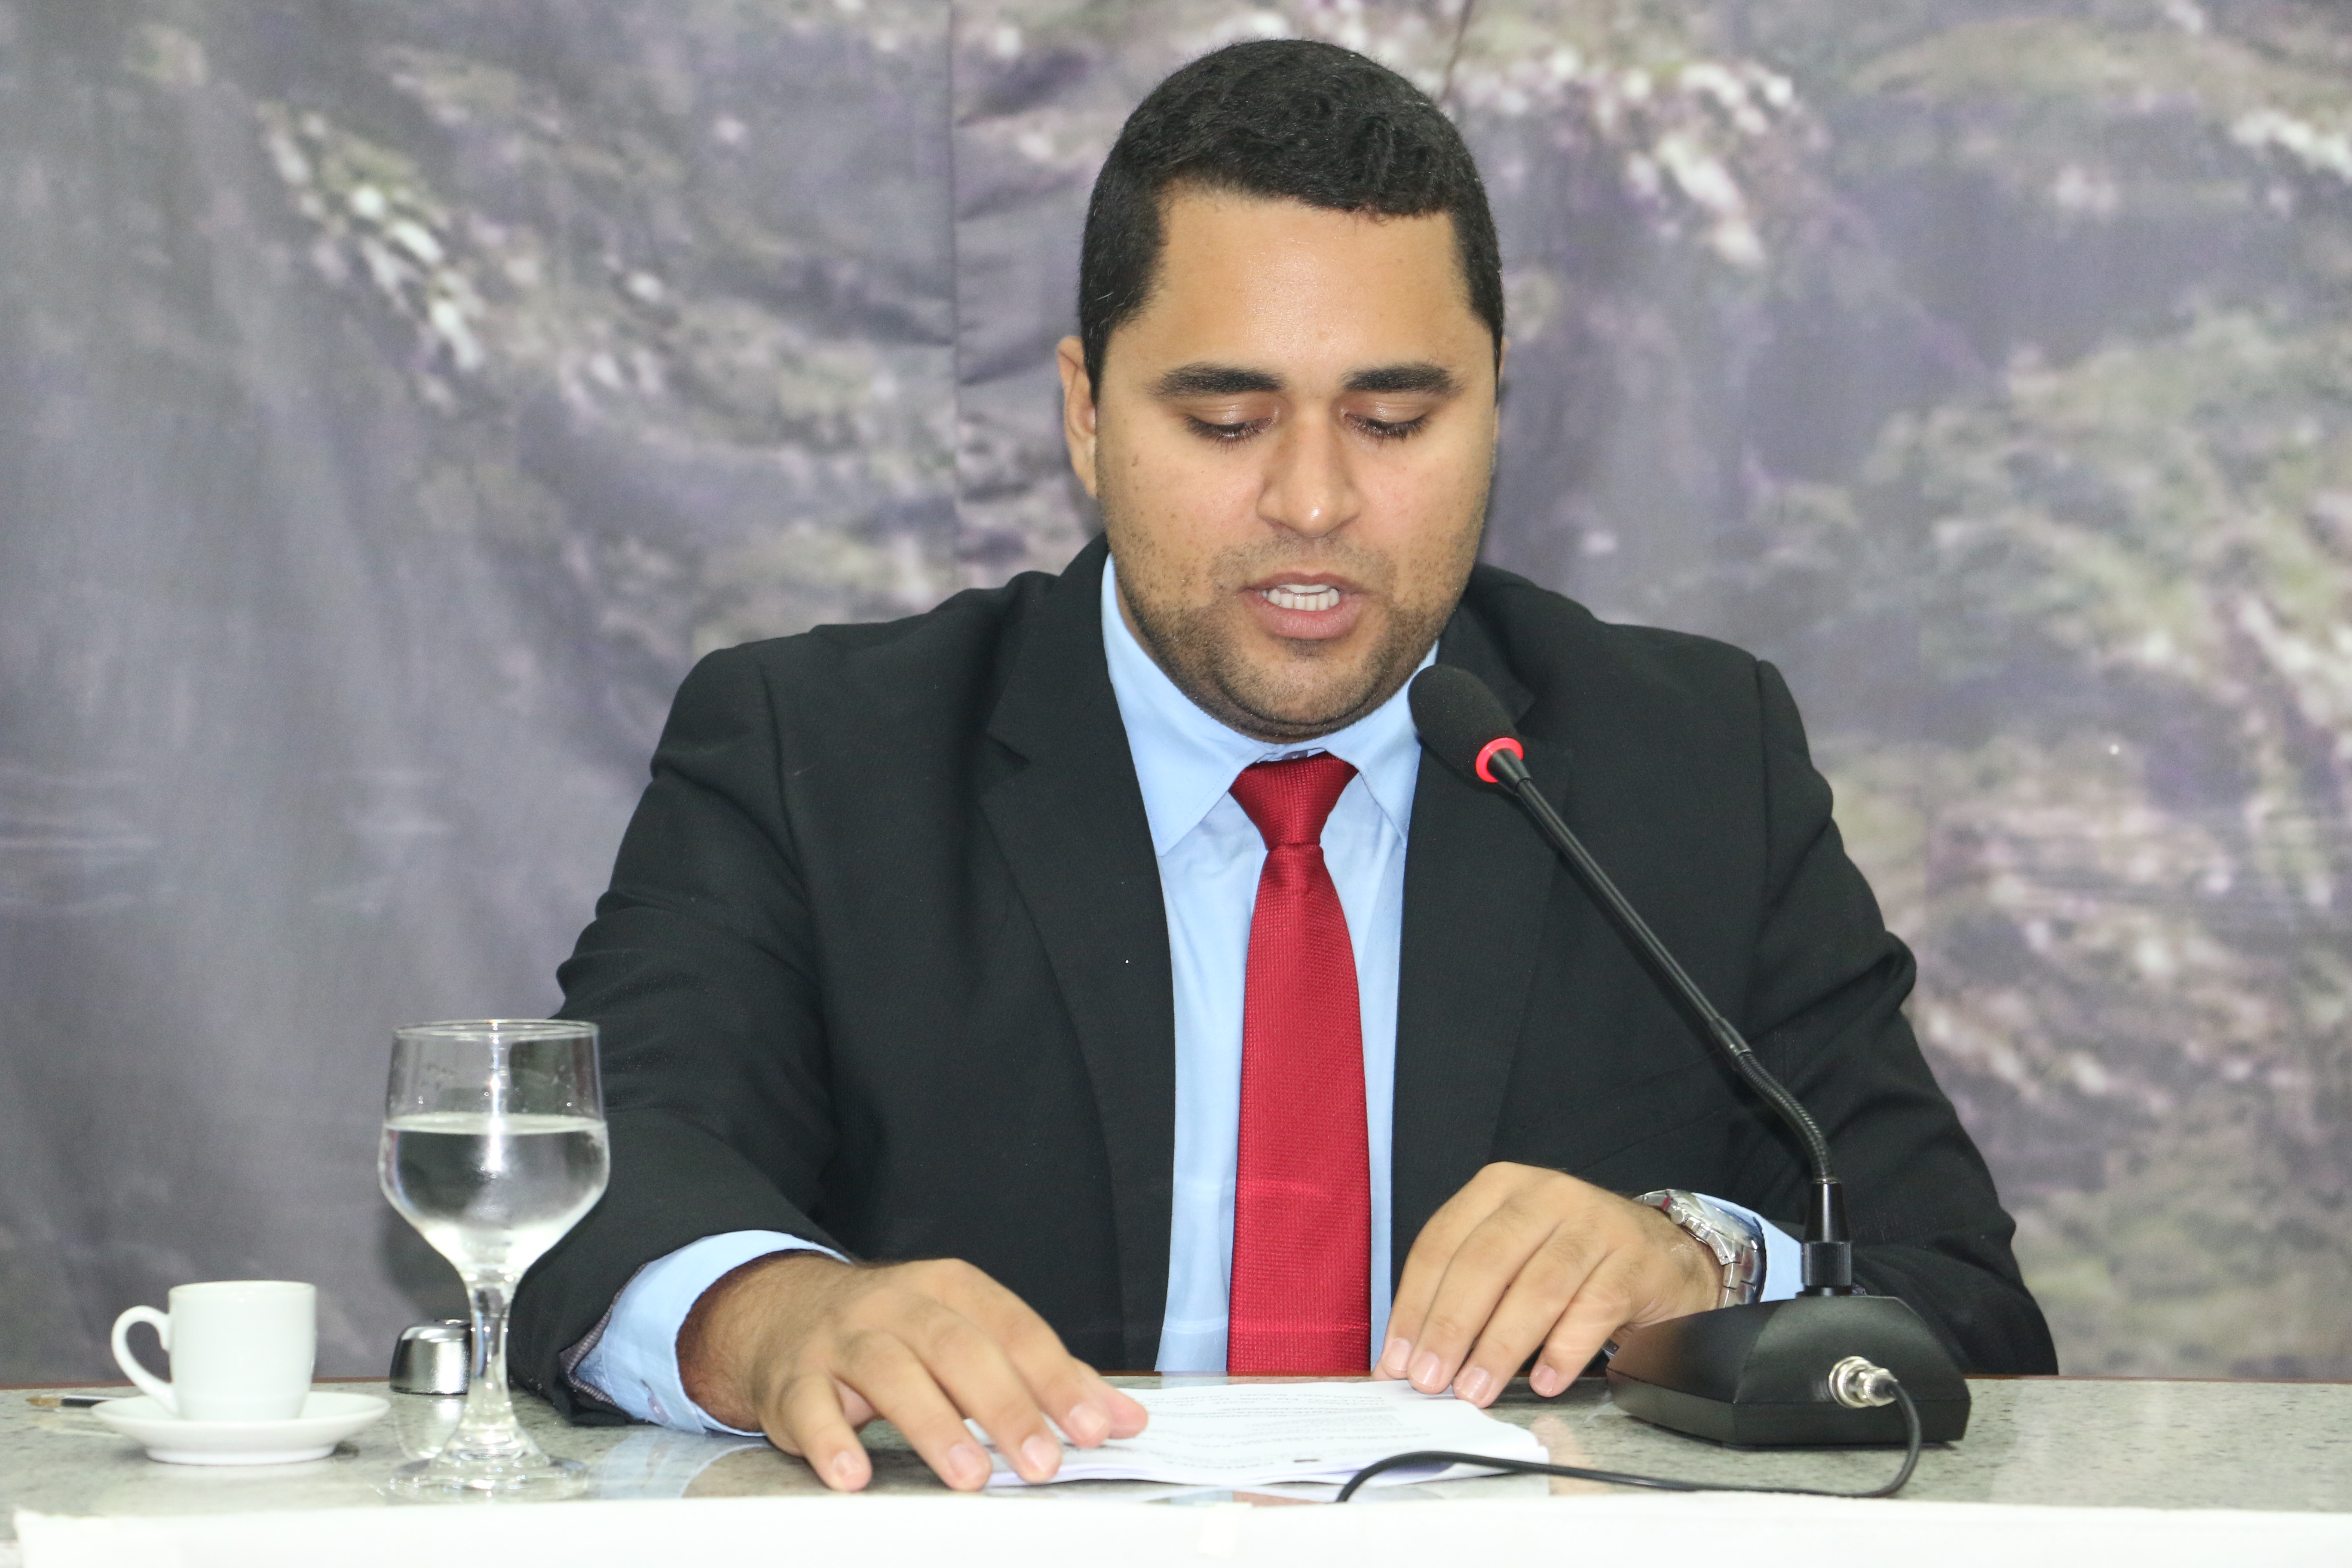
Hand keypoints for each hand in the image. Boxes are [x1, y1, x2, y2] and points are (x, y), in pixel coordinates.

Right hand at [677, 1252, 1147, 1491]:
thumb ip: (1045, 1377)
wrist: (782, 1311)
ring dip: (932, 1425)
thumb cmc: (897, 1331)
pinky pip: (810, 1407)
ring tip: (969, 1477)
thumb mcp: (970, 1335)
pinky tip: (854, 1476)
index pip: (1014, 1329)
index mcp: (950, 1289)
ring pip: (889, 1372)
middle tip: (1040, 1462)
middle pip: (957, 1347)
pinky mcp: (794, 1379)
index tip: (1095, 1429)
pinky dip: (831, 1441)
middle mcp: (896, 1304)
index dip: (1056, 1379)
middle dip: (1004, 1406)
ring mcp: (842, 1339)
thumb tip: (1126, 1418)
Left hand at [1373, 1163, 1722, 1405]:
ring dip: (1500, 1347)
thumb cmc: (1569, 1260)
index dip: (1415, 1305)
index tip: (1397, 1359)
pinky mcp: (1635, 1259)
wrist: (1660, 1253)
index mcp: (1500, 1187)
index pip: (1441, 1244)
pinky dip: (1564, 1351)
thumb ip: (1465, 1292)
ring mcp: (1595, 1223)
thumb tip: (1412, 1355)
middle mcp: (1546, 1194)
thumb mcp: (1511, 1255)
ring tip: (1476, 1390)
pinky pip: (1593, 1309)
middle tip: (1430, 1380)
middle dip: (1450, 1329)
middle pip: (1485, 1264)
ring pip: (1537, 1288)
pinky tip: (1544, 1381)